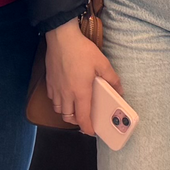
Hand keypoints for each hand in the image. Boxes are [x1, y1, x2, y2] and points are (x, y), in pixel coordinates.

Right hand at [44, 21, 122, 136]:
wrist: (61, 38)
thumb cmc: (82, 50)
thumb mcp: (102, 63)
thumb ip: (112, 79)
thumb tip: (120, 90)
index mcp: (80, 92)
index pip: (82, 118)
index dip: (87, 128)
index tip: (92, 132)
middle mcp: (66, 94)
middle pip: (68, 117)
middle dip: (77, 121)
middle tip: (85, 118)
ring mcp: (56, 89)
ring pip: (59, 110)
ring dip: (67, 112)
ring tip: (75, 107)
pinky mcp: (49, 82)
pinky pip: (53, 99)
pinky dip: (59, 102)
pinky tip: (65, 94)